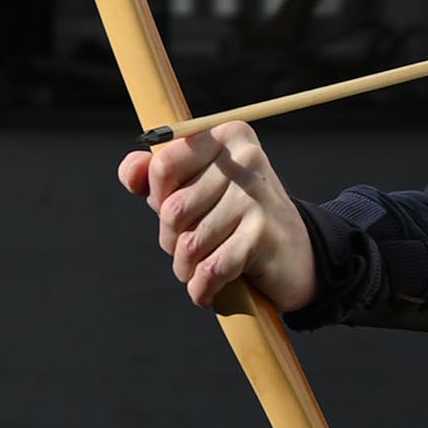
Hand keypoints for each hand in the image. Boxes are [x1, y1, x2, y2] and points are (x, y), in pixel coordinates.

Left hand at [117, 123, 316, 312]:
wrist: (297, 254)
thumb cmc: (235, 217)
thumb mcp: (197, 188)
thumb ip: (158, 176)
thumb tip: (130, 172)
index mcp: (228, 137)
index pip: (163, 165)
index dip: (158, 197)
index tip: (175, 210)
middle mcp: (245, 159)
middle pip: (173, 209)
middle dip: (172, 239)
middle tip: (191, 245)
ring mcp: (256, 196)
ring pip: (189, 243)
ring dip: (187, 267)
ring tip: (200, 268)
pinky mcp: (263, 234)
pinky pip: (211, 268)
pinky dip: (202, 288)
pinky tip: (206, 290)